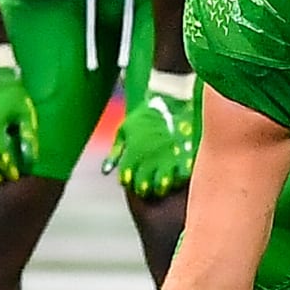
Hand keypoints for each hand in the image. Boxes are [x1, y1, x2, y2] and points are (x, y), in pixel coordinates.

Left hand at [102, 73, 196, 197]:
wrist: (170, 100)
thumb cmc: (144, 115)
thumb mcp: (123, 130)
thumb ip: (115, 152)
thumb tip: (106, 171)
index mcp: (132, 154)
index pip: (127, 180)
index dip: (129, 182)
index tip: (133, 180)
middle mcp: (148, 159)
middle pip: (144, 186)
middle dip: (144, 189)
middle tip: (147, 187)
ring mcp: (167, 158)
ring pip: (162, 185)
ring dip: (161, 187)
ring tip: (163, 186)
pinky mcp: (183, 155)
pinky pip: (182, 175)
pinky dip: (179, 179)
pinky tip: (178, 177)